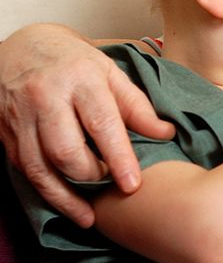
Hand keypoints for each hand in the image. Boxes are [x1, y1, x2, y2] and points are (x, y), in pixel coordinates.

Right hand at [0, 24, 173, 226]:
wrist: (21, 47)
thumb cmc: (74, 60)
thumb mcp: (110, 72)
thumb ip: (136, 105)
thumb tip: (166, 133)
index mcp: (80, 79)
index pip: (102, 123)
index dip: (118, 158)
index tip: (132, 185)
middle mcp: (46, 97)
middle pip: (67, 151)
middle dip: (92, 177)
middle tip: (112, 188)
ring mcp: (21, 117)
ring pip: (40, 167)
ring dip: (65, 197)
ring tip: (89, 215)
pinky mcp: (5, 132)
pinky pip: (24, 169)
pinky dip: (45, 190)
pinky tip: (64, 203)